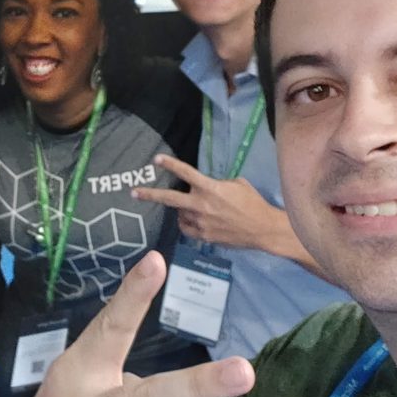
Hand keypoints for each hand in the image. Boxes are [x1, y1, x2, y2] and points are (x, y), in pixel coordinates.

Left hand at [133, 154, 287, 253]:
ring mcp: (201, 223)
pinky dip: (187, 223)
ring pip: (180, 215)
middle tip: (134, 193)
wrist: (262, 228)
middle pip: (170, 199)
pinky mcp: (204, 237)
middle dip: (150, 195)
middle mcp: (202, 205)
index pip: (186, 173)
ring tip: (192, 208)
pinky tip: (192, 220)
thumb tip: (206, 187)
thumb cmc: (252, 202)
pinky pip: (187, 229)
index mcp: (210, 188)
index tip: (156, 159)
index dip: (170, 164)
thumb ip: (217, 184)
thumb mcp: (236, 184)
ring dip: (181, 210)